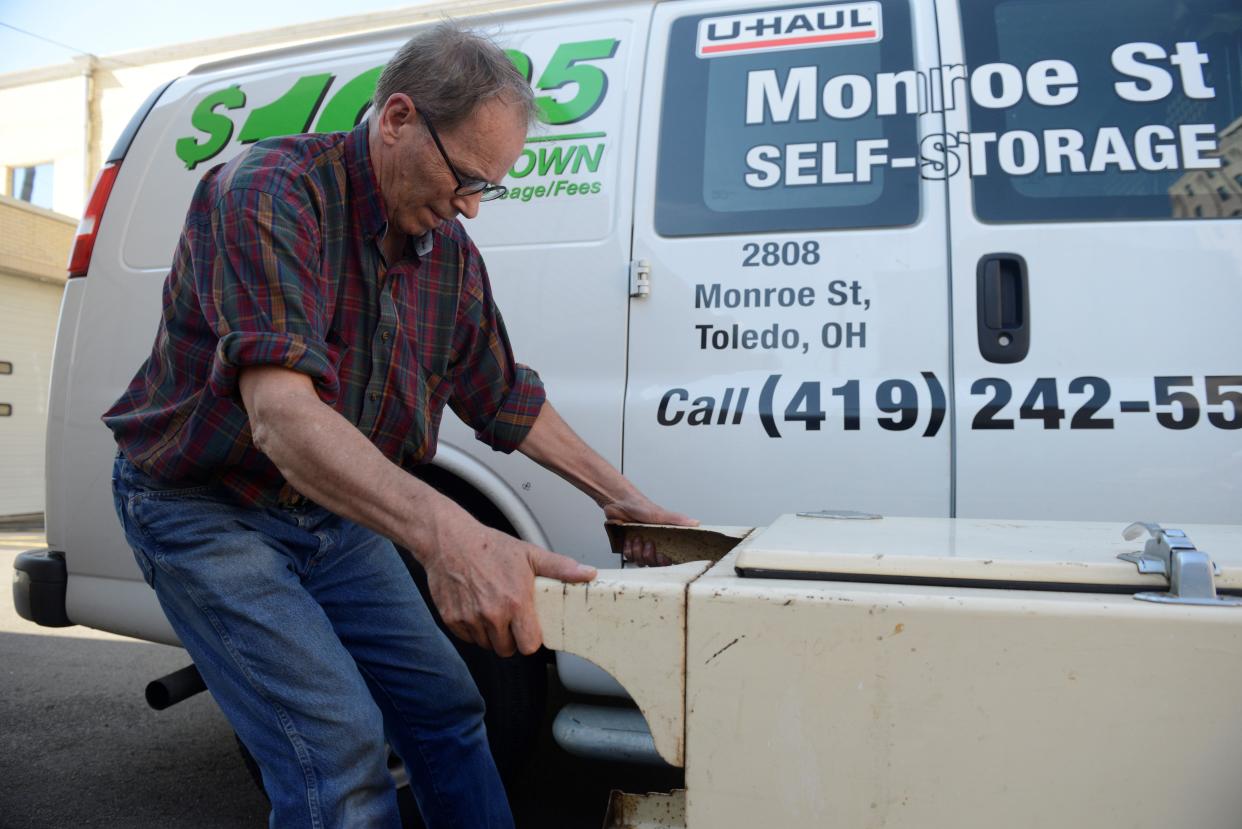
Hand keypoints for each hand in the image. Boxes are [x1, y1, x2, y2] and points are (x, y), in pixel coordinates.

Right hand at [422, 517, 595, 656]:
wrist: (448, 540)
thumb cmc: (489, 546)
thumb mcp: (530, 554)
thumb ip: (560, 568)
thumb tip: (589, 574)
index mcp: (515, 602)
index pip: (529, 645)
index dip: (531, 638)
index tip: (528, 627)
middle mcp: (492, 614)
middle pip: (507, 649)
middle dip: (511, 638)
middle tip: (510, 617)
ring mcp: (470, 619)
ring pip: (487, 645)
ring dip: (491, 634)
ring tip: (492, 610)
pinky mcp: (452, 620)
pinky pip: (468, 638)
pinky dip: (472, 629)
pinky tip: (475, 608)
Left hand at [603, 494, 698, 566]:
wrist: (620, 503)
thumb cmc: (641, 506)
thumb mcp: (661, 514)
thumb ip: (678, 520)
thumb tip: (696, 523)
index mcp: (664, 539)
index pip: (668, 559)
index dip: (664, 561)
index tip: (662, 555)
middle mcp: (653, 545)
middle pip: (653, 563)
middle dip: (649, 554)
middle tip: (648, 542)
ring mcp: (640, 546)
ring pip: (640, 561)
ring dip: (637, 550)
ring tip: (637, 537)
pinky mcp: (628, 546)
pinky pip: (629, 557)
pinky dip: (628, 549)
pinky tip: (629, 539)